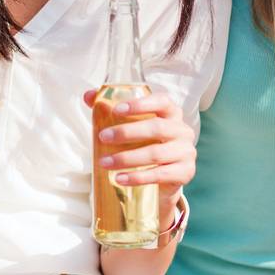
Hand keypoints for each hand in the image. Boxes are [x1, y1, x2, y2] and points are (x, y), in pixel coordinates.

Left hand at [83, 87, 195, 203]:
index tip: (116, 110)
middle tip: (102, 137)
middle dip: (127, 132)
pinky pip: (160, 174)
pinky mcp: (185, 172)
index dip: (140, 104)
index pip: (162, 101)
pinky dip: (138, 177)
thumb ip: (110, 108)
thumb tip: (88, 96)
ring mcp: (186, 152)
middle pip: (156, 128)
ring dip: (127, 158)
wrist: (165, 175)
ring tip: (104, 162)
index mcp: (172, 112)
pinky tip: (119, 178)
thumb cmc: (145, 142)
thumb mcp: (132, 125)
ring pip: (156, 153)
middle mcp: (183, 130)